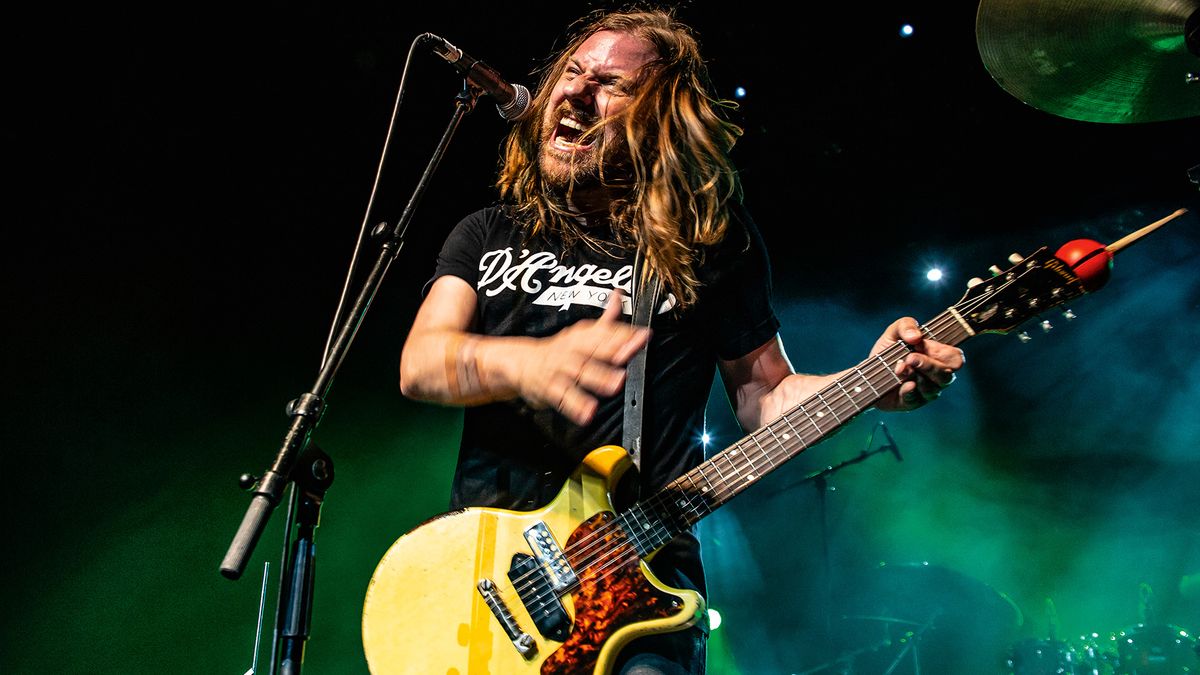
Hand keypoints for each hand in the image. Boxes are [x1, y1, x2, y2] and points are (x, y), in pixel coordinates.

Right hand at [513, 291, 649, 424]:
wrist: (521, 362)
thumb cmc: (559, 350)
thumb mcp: (581, 332)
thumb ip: (605, 320)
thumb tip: (619, 295)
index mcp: (582, 336)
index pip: (607, 332)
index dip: (626, 334)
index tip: (644, 334)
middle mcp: (573, 350)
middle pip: (595, 349)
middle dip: (614, 351)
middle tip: (632, 352)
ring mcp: (561, 369)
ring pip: (581, 372)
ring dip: (599, 378)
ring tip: (616, 384)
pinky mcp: (550, 388)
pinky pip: (563, 397)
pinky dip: (575, 406)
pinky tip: (587, 414)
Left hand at [871, 317, 963, 411]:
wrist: (867, 373)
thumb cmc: (888, 352)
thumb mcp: (894, 332)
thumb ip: (906, 325)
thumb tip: (916, 336)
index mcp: (937, 357)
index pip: (956, 358)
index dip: (947, 354)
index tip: (925, 346)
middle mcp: (935, 376)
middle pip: (946, 375)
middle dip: (929, 366)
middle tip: (910, 358)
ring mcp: (925, 391)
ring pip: (932, 388)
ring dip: (915, 376)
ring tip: (899, 368)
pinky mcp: (912, 402)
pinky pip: (916, 399)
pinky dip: (909, 391)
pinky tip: (903, 384)